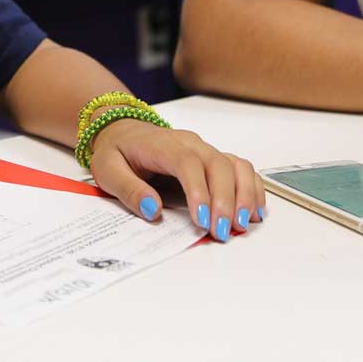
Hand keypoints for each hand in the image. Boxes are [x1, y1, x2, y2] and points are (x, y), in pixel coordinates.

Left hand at [87, 117, 265, 242]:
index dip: (199, 191)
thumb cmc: (117, 151)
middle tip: (222, 232)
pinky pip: (240, 168)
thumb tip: (152, 209)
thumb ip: (129, 189)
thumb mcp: (108, 170)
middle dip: (225, 200)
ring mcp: (205, 150)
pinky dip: (252, 188)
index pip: (188, 164)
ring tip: (243, 224)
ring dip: (244, 194)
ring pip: (235, 165)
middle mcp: (191, 144)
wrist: (123, 130)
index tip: (202, 220)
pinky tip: (254, 211)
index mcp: (164, 146)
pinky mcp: (214, 159)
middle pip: (218, 165)